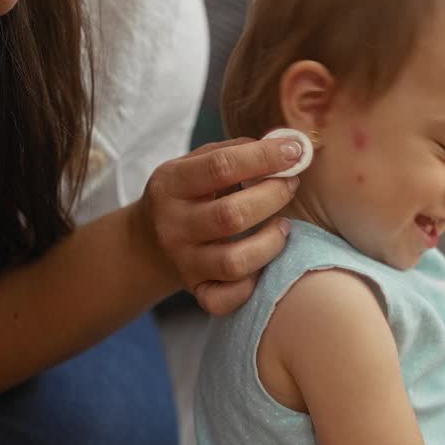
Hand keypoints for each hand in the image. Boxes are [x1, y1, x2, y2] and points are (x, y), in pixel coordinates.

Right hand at [138, 136, 304, 314]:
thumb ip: (235, 151)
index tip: (296, 151)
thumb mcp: (195, 164)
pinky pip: (227, 298)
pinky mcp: (196, 290)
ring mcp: (184, 262)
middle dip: (273, 196)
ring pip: (235, 262)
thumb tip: (287, 146)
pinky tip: (263, 263)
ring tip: (283, 226)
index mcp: (170, 184)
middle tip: (290, 184)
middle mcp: (172, 226)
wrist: (148, 243)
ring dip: (271, 242)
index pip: (220, 167)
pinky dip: (252, 285)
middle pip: (231, 215)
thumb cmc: (188, 195)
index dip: (264, 157)